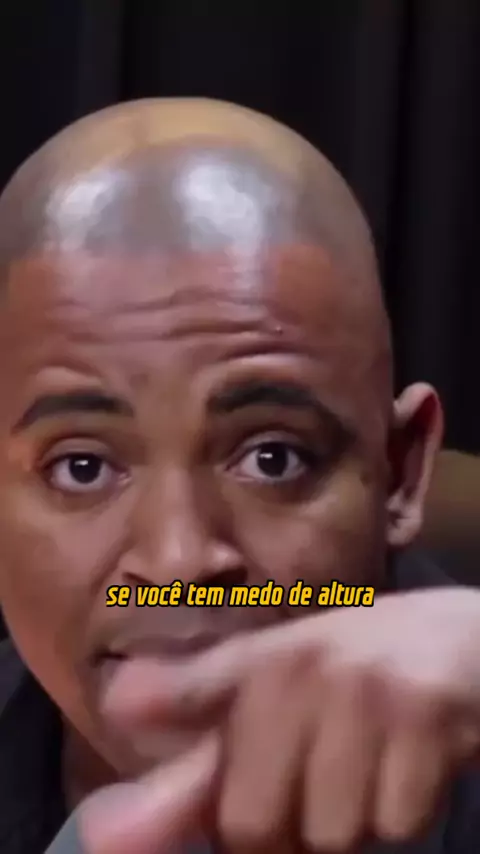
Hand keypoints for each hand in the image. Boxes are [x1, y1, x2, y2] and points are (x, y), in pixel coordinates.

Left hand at [103, 588, 479, 852]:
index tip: (103, 834)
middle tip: (316, 782)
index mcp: (260, 657)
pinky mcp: (425, 715)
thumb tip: (118, 708)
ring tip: (370, 762)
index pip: (190, 699)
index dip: (151, 771)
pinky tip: (411, 763)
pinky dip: (403, 814)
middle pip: (252, 821)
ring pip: (331, 834)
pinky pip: (396, 824)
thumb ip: (200, 711)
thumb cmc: (360, 665)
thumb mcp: (281, 676)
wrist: (465, 639)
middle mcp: (301, 666)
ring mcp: (363, 689)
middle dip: (282, 829)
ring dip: (351, 822)